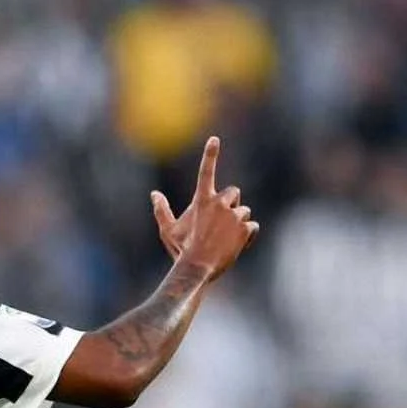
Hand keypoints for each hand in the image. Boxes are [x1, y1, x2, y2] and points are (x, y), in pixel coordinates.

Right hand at [150, 136, 257, 279]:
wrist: (197, 268)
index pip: (205, 171)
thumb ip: (161, 210)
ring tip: (225, 240)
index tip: (214, 139)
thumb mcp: (167, 230)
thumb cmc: (181, 249)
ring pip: (244, 212)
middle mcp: (220, 203)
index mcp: (201, 200)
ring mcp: (234, 215)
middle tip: (221, 222)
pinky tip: (235, 246)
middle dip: (230, 204)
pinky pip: (252, 227)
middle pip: (233, 193)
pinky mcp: (245, 228)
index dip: (210, 154)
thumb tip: (154, 194)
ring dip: (238, 223)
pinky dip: (247, 236)